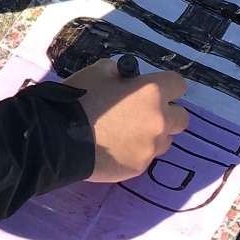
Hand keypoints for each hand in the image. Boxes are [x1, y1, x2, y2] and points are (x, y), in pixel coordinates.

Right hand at [57, 56, 188, 183]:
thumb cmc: (78, 99)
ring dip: (153, 136)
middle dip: (167, 114)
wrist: (58, 138)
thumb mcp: (97, 71)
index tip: (153, 90)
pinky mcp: (139, 167)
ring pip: (164, 141)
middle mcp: (159, 120)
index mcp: (152, 92)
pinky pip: (145, 157)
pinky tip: (114, 149)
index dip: (166, 86)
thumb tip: (124, 79)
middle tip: (143, 114)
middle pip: (181, 118)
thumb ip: (119, 73)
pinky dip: (135, 152)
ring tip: (126, 135)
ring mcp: (150, 147)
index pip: (178, 85)